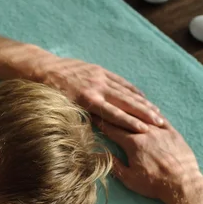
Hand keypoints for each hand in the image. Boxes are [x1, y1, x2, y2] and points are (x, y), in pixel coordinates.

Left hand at [38, 57, 162, 132]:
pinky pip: (120, 81)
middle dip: (144, 113)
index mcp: (88, 99)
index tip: (144, 130)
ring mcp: (99, 77)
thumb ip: (78, 119)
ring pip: (126, 91)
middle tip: (160, 123)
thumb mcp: (60, 109)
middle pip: (125, 102)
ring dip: (142, 103)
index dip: (130, 122)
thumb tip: (91, 135)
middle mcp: (97, 87)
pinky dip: (132, 90)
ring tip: (156, 112)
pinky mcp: (99, 71)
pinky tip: (142, 96)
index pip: (114, 113)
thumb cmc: (49, 94)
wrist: (42, 68)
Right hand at [92, 116, 201, 200]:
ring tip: (123, 102)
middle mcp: (146, 133)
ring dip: (131, 109)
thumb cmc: (154, 184)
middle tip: (104, 105)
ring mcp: (161, 131)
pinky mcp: (173, 133)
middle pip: (126, 119)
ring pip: (143, 115)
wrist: (182, 184)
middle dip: (113, 113)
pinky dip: (152, 113)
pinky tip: (147, 109)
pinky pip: (160, 118)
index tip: (93, 115)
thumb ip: (114, 164)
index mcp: (133, 143)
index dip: (101, 121)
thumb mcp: (129, 179)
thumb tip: (101, 154)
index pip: (112, 129)